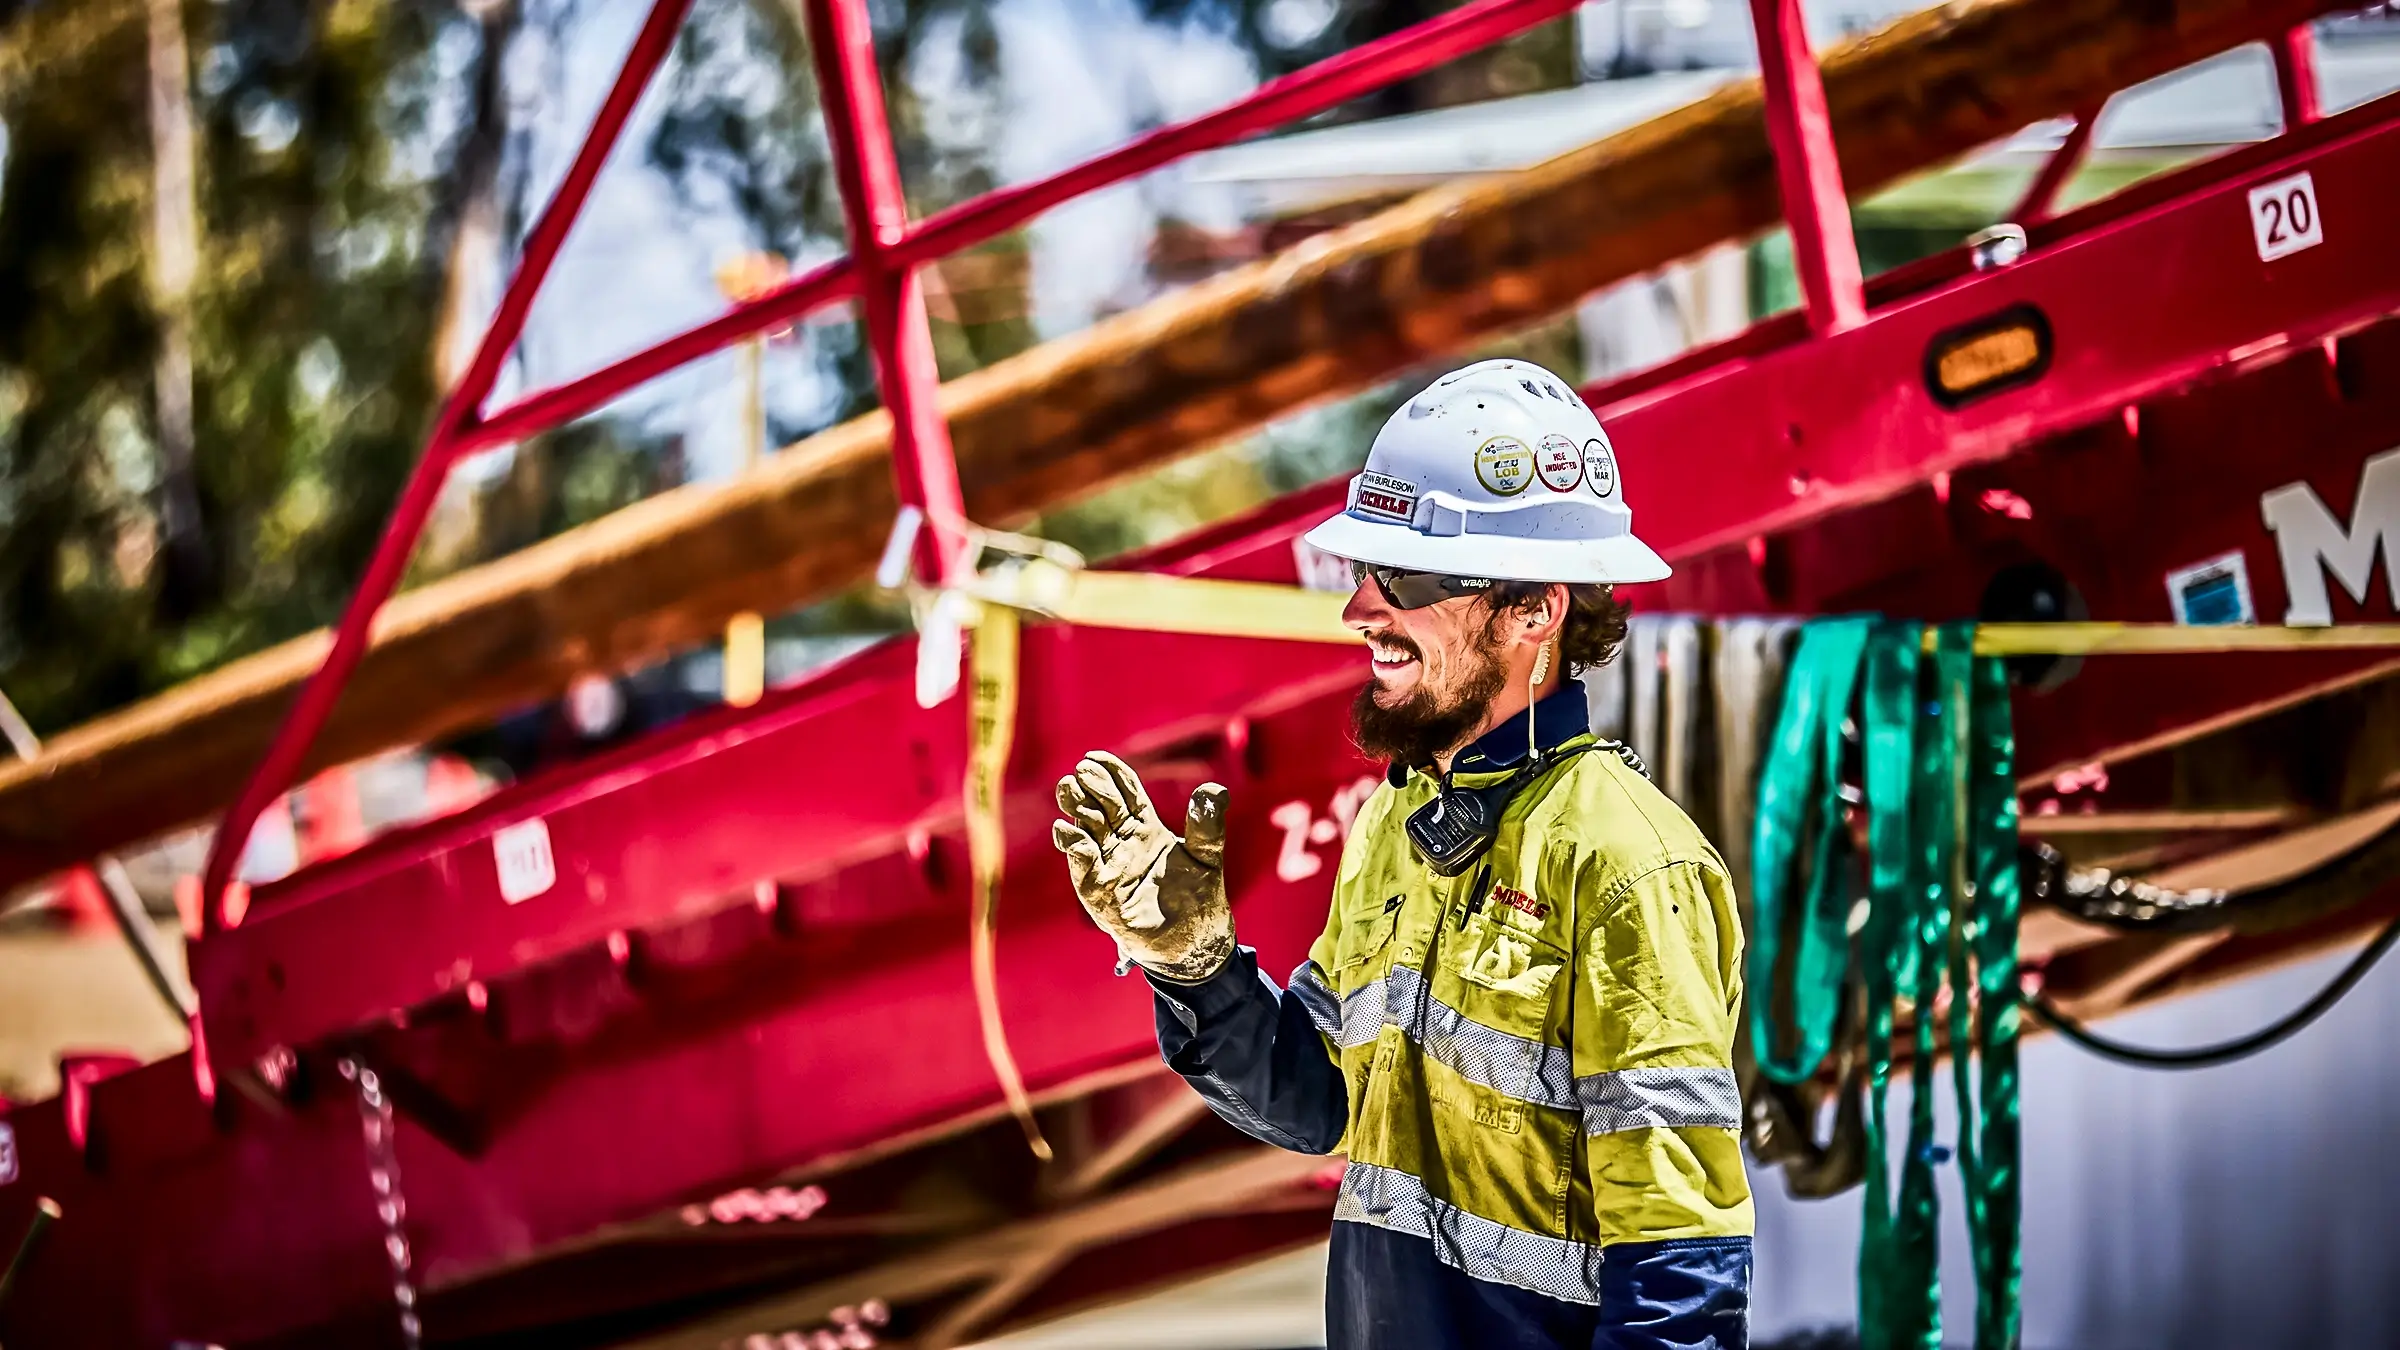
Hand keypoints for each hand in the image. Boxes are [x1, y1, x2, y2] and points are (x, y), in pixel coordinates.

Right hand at [1052, 751, 1233, 983]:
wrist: (1195, 942)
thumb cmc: (1199, 897)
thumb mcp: (1207, 856)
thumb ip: (1207, 825)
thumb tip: (1215, 790)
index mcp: (1144, 828)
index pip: (1123, 793)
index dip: (1110, 774)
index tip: (1093, 756)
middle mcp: (1121, 844)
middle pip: (1100, 808)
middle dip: (1088, 789)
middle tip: (1079, 772)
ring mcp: (1108, 868)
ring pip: (1086, 833)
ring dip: (1076, 812)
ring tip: (1068, 790)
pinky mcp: (1101, 895)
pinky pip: (1084, 870)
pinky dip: (1076, 850)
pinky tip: (1069, 832)